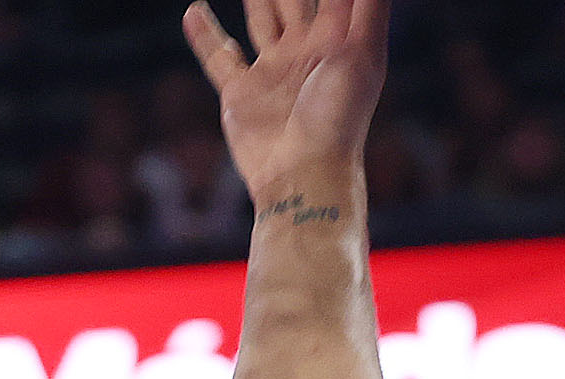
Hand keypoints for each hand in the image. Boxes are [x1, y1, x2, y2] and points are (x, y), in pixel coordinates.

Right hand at [182, 0, 387, 208]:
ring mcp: (271, 72)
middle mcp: (304, 51)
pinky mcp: (240, 94)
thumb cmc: (339, 115)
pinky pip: (219, 57)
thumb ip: (370, 4)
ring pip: (261, 20)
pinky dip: (205, 35)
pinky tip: (195, 10)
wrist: (303, 175)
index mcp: (336, 39)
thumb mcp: (363, 50)